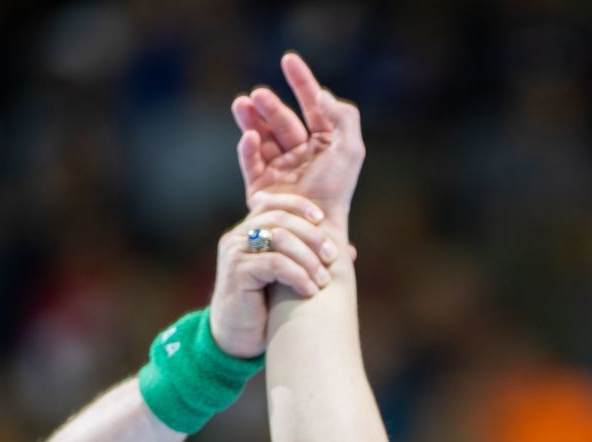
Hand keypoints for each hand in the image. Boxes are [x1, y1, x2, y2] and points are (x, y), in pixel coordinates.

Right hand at [208, 191, 342, 358]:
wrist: (238, 337)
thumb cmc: (266, 307)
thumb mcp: (289, 277)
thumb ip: (310, 258)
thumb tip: (350, 251)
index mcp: (249, 231)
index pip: (274, 203)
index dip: (300, 206)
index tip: (323, 221)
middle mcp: (238, 236)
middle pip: (281, 218)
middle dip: (312, 236)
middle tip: (332, 257)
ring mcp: (236, 252)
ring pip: (280, 238)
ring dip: (309, 259)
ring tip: (323, 280)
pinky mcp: (238, 272)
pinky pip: (275, 263)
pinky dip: (298, 275)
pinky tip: (309, 290)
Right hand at [231, 52, 365, 226]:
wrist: (316, 231)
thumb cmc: (336, 192)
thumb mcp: (349, 151)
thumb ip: (343, 118)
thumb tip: (322, 93)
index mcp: (325, 145)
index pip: (313, 106)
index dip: (302, 81)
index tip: (288, 59)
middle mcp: (302, 155)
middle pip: (283, 121)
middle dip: (270, 105)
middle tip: (259, 95)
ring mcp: (280, 170)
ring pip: (262, 136)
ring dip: (251, 119)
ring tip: (242, 104)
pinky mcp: (261, 188)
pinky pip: (250, 162)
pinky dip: (247, 148)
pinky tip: (248, 137)